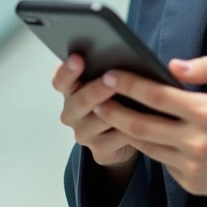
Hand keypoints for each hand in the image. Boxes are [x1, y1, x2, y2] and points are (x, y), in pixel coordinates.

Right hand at [54, 55, 137, 170]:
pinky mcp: (99, 151)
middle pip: (79, 102)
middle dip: (96, 90)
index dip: (68, 70)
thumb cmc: (114, 100)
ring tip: (136, 100)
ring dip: (118, 111)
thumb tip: (122, 54)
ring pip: (100, 121)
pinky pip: (117, 138)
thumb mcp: (107, 82)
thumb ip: (107, 71)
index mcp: (69, 90)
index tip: (78, 59)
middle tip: (111, 81)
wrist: (118, 139)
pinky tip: (145, 121)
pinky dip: (132, 128)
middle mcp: (71, 113)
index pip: (60, 79)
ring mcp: (83, 134)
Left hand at [93, 57, 206, 200]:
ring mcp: (192, 165)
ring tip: (108, 115)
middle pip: (141, 125)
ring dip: (125, 130)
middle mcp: (196, 141)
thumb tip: (174, 65)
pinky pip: (163, 162)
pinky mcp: (191, 182)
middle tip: (94, 99)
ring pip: (147, 146)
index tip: (111, 75)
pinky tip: (140, 135)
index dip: (129, 84)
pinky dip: (150, 147)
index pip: (157, 96)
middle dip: (113, 110)